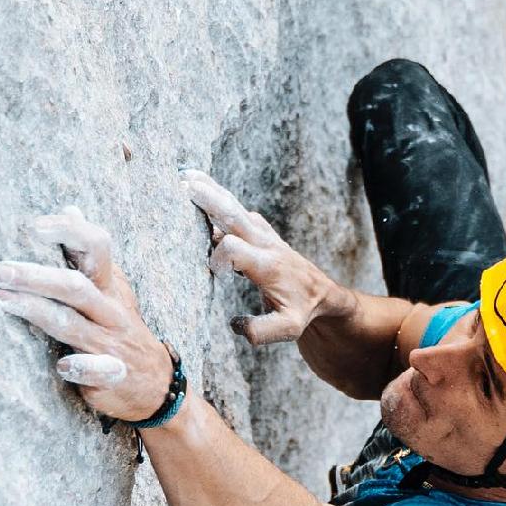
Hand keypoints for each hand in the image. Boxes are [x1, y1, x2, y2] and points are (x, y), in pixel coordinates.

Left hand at [0, 206, 174, 421]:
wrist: (155, 382)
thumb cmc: (117, 327)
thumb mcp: (109, 287)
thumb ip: (86, 253)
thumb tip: (70, 207)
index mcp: (108, 285)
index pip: (96, 246)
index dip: (67, 232)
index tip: (32, 226)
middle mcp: (111, 310)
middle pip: (76, 287)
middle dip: (36, 277)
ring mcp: (112, 344)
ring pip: (73, 325)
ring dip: (37, 312)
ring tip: (1, 300)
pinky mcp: (111, 375)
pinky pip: (98, 370)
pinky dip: (80, 367)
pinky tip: (62, 365)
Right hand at [184, 169, 335, 345]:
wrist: (322, 294)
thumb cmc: (302, 310)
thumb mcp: (288, 328)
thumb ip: (261, 331)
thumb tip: (234, 325)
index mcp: (268, 265)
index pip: (233, 249)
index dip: (217, 258)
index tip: (212, 273)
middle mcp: (265, 244)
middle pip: (233, 215)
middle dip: (209, 199)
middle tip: (183, 186)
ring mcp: (264, 234)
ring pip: (235, 207)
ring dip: (212, 190)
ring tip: (187, 175)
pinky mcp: (262, 231)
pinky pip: (238, 210)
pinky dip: (219, 197)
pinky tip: (203, 187)